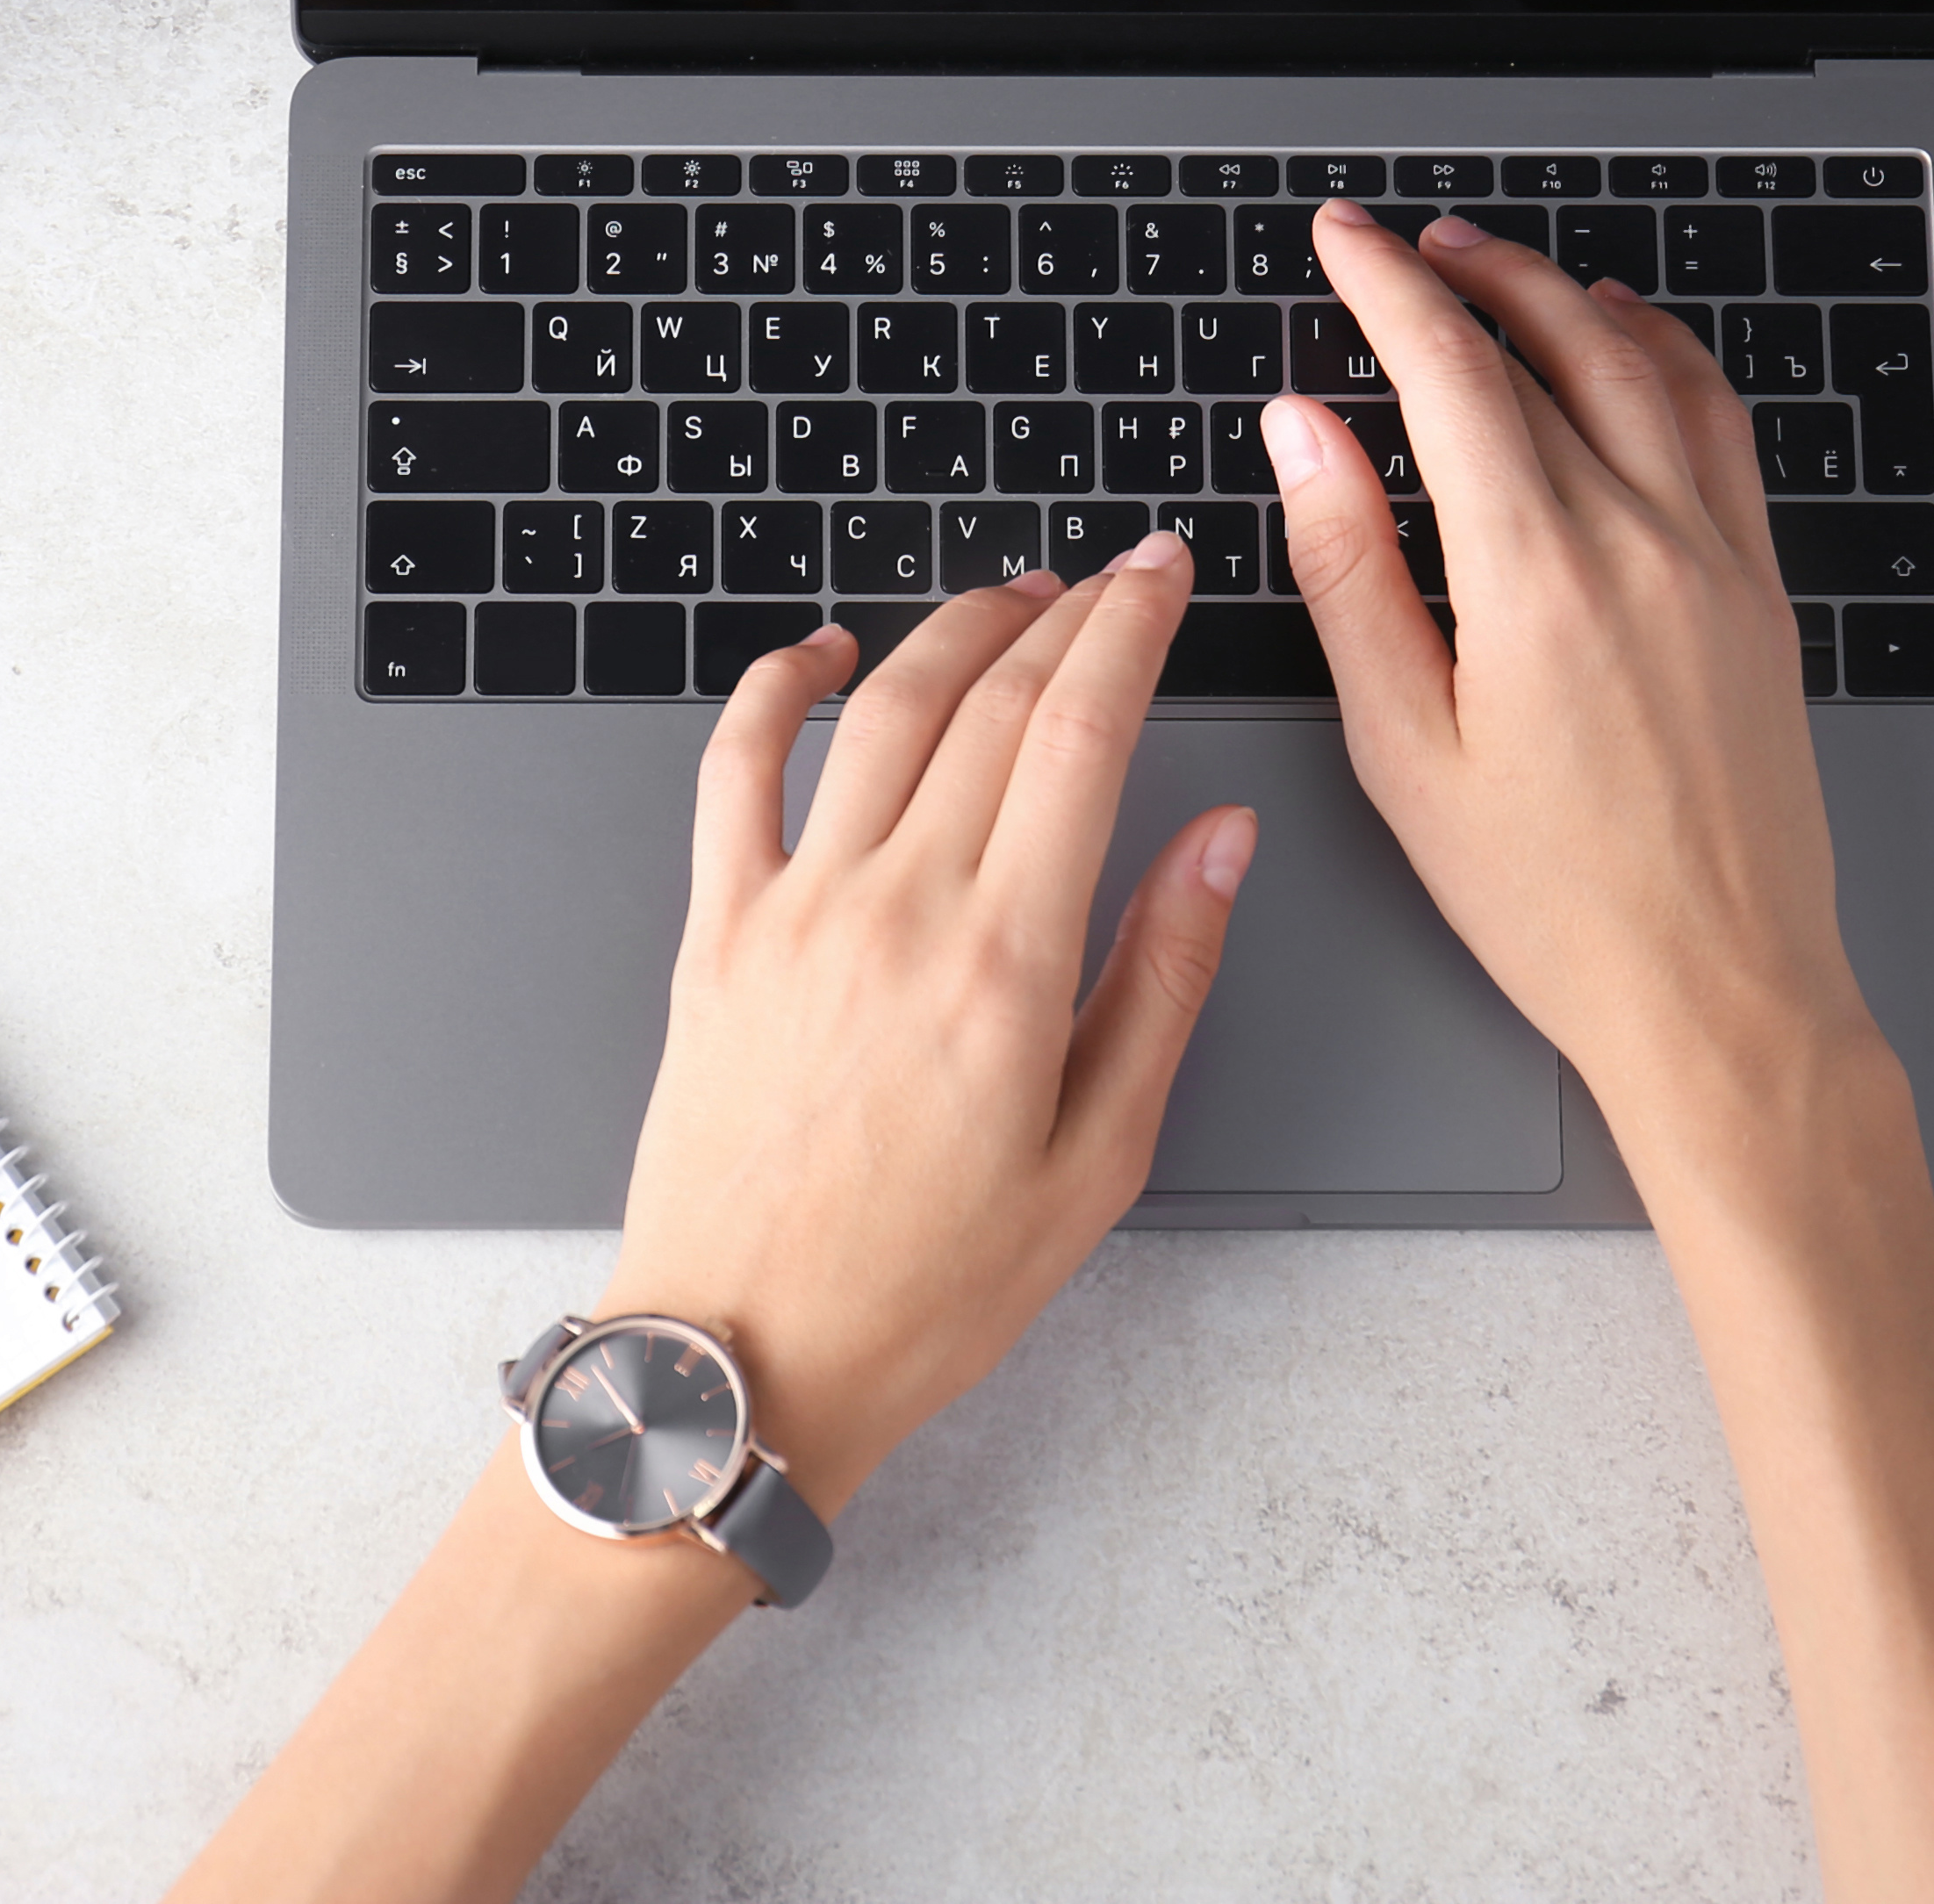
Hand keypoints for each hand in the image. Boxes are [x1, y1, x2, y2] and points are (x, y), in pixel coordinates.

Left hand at [598, 544, 1251, 1511]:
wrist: (747, 1356)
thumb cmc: (922, 1287)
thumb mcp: (1097, 1158)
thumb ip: (1162, 978)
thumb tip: (1218, 840)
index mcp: (1002, 962)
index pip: (1083, 734)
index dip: (1132, 631)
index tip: (1163, 577)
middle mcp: (894, 909)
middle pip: (992, 701)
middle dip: (1068, 614)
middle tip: (1116, 577)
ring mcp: (792, 910)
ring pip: (880, 710)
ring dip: (954, 631)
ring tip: (1012, 600)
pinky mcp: (715, 932)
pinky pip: (734, 768)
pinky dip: (777, 686)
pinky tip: (824, 653)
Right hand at [1268, 204, 1884, 1140]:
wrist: (1718, 990)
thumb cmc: (1555, 902)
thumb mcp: (1404, 746)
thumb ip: (1349, 570)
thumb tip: (1306, 434)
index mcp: (1538, 575)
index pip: (1450, 372)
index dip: (1385, 287)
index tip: (1342, 240)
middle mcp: (1641, 542)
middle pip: (1547, 349)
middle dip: (1463, 276)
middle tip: (1402, 245)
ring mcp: (1717, 559)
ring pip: (1643, 367)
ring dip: (1564, 296)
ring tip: (1499, 268)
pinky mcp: (1763, 593)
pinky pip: (1719, 428)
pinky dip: (1666, 358)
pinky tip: (1630, 345)